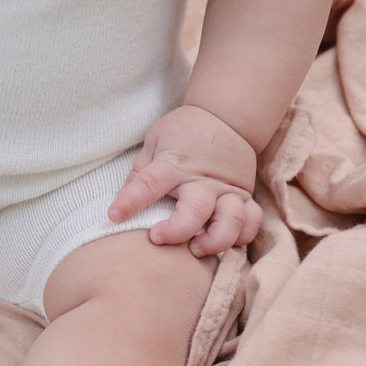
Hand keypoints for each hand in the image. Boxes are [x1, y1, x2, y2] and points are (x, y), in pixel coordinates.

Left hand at [108, 105, 263, 255]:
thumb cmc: (183, 132)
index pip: (149, 183)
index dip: (131, 201)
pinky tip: (225, 241)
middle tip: (158, 237)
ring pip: (231, 220)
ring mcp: (227, 188)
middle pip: (195, 209)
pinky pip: (251, 220)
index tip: (114, 216)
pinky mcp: (244, 195)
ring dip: (215, 240)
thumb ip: (140, 174)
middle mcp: (202, 179)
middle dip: (178, 230)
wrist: (227, 117)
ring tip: (195, 248)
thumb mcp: (154, 143)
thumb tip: (120, 203)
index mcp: (174, 164)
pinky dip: (243, 236)